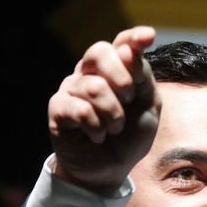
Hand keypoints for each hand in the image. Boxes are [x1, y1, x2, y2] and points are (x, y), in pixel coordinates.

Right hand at [47, 26, 158, 192]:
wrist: (109, 169)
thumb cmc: (129, 136)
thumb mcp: (148, 107)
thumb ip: (143, 77)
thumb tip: (130, 50)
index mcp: (116, 68)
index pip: (122, 42)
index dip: (134, 38)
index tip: (149, 37)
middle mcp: (90, 71)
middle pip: (100, 51)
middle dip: (121, 78)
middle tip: (128, 101)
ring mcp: (71, 87)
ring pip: (94, 86)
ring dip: (113, 115)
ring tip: (112, 129)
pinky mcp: (58, 107)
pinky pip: (81, 109)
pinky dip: (96, 128)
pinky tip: (96, 136)